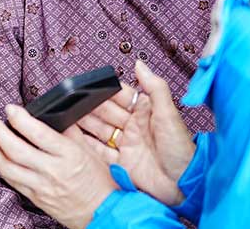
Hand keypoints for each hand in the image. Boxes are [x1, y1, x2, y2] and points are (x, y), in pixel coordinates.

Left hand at [0, 104, 118, 228]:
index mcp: (68, 155)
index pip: (38, 133)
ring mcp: (42, 187)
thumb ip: (69, 131)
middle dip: (0, 133)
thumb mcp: (88, 150)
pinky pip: (12, 181)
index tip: (10, 109)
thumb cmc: (99, 181)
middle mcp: (52, 171)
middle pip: (17, 150)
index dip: (20, 119)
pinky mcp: (36, 198)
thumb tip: (52, 113)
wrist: (102, 212)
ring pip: (8, 167)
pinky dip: (0, 167)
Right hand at [78, 60, 196, 206]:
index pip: (119, 96)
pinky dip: (86, 146)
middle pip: (105, 112)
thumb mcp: (169, 115)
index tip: (85, 85)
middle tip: (69, 101)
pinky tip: (73, 139)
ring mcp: (126, 145)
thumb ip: (155, 87)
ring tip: (65, 116)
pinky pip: (100, 152)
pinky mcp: (121, 164)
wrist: (184, 186)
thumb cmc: (182, 150)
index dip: (103, 91)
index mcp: (145, 112)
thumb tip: (139, 63)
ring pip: (99, 130)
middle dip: (88, 106)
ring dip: (84, 124)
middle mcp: (133, 127)